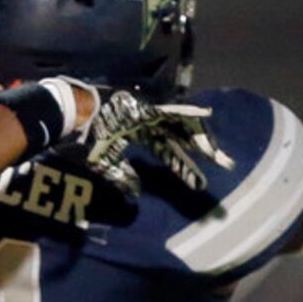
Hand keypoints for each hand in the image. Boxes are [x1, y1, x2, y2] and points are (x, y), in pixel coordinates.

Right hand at [84, 93, 235, 196]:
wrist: (74, 112)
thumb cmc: (87, 136)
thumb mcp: (104, 162)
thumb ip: (121, 177)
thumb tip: (136, 194)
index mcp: (144, 136)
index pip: (170, 154)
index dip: (185, 168)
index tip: (200, 184)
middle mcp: (153, 125)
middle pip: (184, 139)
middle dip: (205, 151)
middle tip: (227, 164)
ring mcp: (151, 114)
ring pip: (183, 125)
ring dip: (201, 136)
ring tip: (219, 151)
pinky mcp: (148, 107)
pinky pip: (171, 111)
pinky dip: (188, 113)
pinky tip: (205, 116)